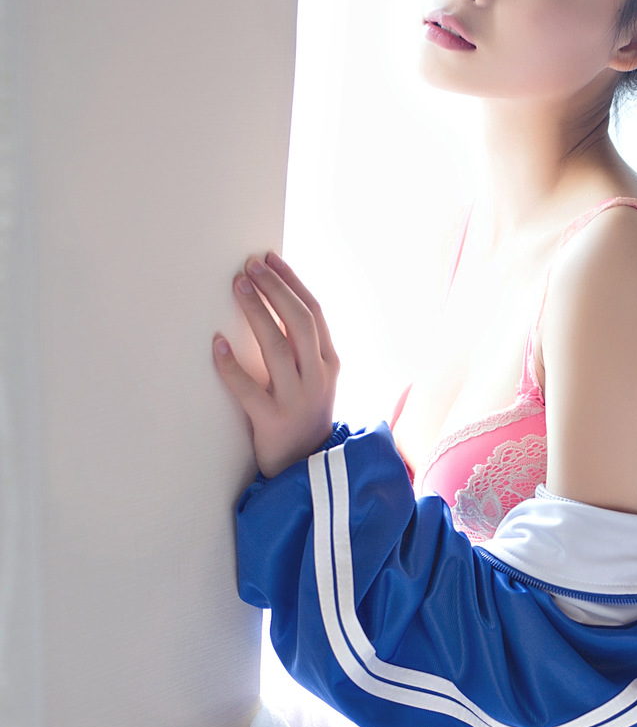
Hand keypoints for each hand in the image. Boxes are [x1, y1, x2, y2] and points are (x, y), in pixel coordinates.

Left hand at [213, 252, 340, 477]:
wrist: (306, 468)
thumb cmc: (302, 415)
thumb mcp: (315, 379)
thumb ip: (303, 347)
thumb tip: (274, 299)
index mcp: (329, 364)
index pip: (313, 313)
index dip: (291, 282)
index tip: (269, 258)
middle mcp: (317, 378)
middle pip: (298, 322)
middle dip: (274, 289)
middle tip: (248, 266)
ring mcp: (297, 400)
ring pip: (277, 347)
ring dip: (257, 312)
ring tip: (237, 287)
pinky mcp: (273, 422)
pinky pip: (249, 390)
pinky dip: (232, 366)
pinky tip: (217, 344)